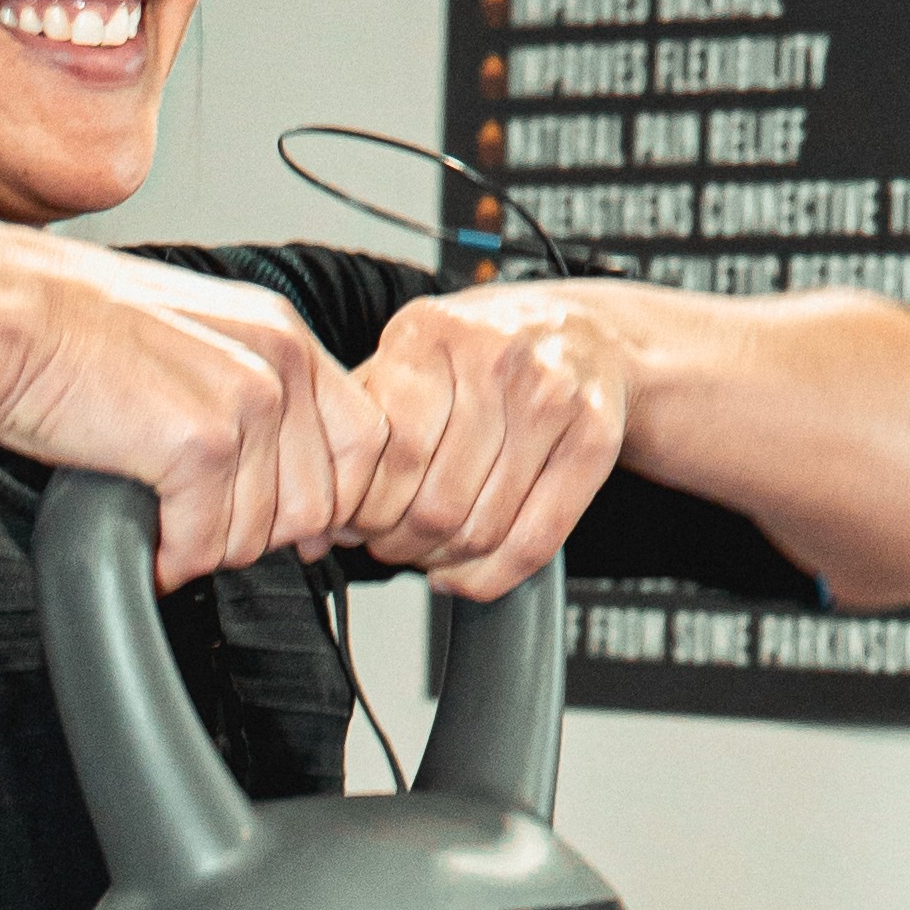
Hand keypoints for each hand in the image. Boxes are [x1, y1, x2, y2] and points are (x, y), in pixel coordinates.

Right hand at [0, 238, 384, 586]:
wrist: (10, 315)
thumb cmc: (75, 329)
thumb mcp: (195, 341)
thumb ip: (253, 394)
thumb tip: (279, 477)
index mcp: (282, 335)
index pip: (364, 442)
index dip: (329, 499)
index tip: (288, 526)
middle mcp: (278, 363)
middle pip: (317, 505)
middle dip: (254, 533)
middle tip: (197, 524)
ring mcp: (246, 403)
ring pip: (258, 535)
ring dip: (205, 546)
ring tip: (159, 521)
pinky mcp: (201, 446)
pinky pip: (205, 546)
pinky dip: (168, 558)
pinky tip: (141, 536)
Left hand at [341, 285, 628, 599]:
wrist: (581, 333)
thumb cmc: (480, 354)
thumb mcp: (408, 364)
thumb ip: (357, 431)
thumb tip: (316, 525)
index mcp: (430, 334)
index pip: (391, 455)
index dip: (367, 511)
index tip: (357, 527)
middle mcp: (495, 358)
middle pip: (435, 503)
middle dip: (401, 544)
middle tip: (390, 546)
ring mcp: (552, 397)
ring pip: (482, 530)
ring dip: (444, 563)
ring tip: (428, 554)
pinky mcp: (594, 438)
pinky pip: (535, 542)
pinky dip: (492, 577)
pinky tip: (467, 572)